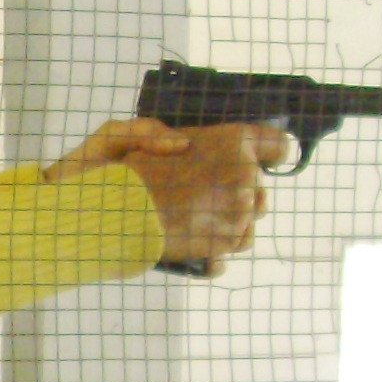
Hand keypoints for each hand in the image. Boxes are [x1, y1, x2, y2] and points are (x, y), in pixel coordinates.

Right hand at [46, 116, 286, 272]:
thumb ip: (156, 132)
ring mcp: (235, 219)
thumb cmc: (113, 171)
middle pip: (261, 190)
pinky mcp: (220, 248)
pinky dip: (215, 247)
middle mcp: (243, 181)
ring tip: (195, 218)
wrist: (103, 220)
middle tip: (203, 190)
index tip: (263, 156)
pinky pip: (230, 249)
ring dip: (228, 221)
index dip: (272, 150)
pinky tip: (192, 239)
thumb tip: (181, 145)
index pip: (278, 144)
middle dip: (238, 191)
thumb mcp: (121, 133)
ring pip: (248, 223)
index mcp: (231, 144)